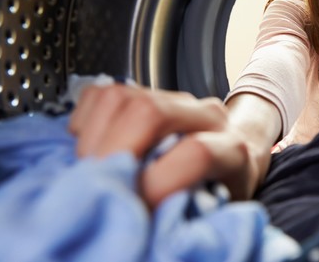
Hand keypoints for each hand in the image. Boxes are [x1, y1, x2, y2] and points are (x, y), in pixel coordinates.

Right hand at [68, 84, 259, 207]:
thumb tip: (149, 226)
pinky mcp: (146, 91)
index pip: (196, 153)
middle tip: (99, 189)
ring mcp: (173, 99)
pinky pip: (101, 94)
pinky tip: (93, 149)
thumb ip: (187, 214)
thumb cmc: (220, 193)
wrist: (232, 161)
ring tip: (95, 173)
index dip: (160, 183)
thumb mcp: (216, 212)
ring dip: (94, 139)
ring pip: (120, 98)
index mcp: (231, 150)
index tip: (137, 211)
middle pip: (150, 112)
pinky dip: (86, 123)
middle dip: (114, 151)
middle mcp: (203, 115)